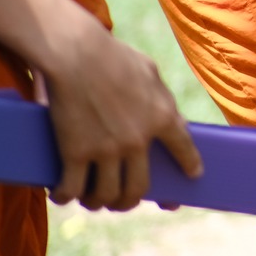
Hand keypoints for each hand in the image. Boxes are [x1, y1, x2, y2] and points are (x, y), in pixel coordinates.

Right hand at [31, 17, 201, 211]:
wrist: (76, 53)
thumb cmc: (112, 55)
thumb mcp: (149, 72)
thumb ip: (160, 97)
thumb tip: (169, 117)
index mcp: (162, 116)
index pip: (184, 149)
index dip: (190, 165)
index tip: (194, 175)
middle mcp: (138, 140)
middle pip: (139, 186)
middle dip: (130, 200)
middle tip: (123, 201)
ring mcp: (107, 149)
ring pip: (107, 194)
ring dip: (99, 202)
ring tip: (92, 201)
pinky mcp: (75, 152)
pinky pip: (72, 188)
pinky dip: (65, 196)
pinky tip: (61, 195)